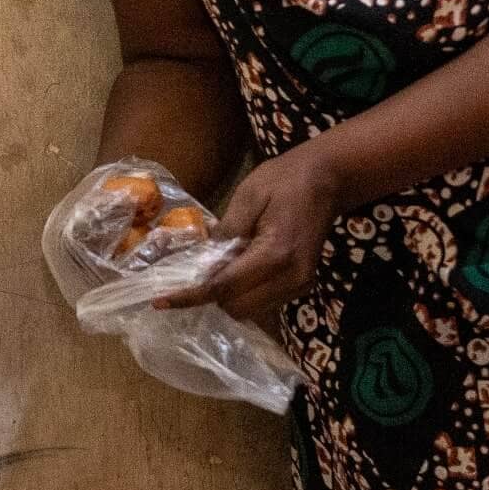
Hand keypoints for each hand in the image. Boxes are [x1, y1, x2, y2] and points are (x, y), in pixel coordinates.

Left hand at [155, 142, 344, 321]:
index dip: (190, 296)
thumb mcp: (248, 196)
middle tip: (193, 272)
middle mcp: (290, 277)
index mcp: (276, 253)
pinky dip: (244, 293)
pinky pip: (264, 302)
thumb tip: (201, 263)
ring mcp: (299, 284)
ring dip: (227, 296)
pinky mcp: (301, 285)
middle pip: (236, 307)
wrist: (328, 179)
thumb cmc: (285, 180)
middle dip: (210, 296)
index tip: (160, 301)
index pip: (224, 287)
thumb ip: (225, 233)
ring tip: (220, 265)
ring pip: (250, 310)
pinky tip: (238, 268)